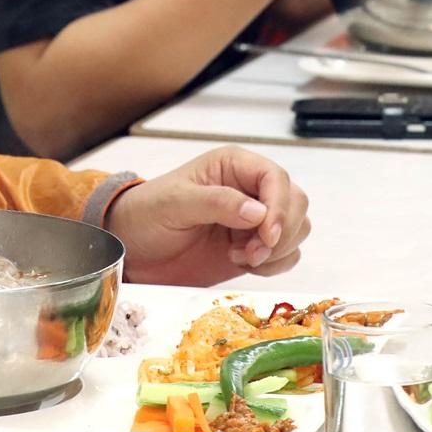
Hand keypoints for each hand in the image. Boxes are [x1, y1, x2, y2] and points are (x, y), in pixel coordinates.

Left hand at [104, 146, 310, 284]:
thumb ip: (216, 202)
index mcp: (233, 166)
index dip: (279, 206)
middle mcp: (250, 189)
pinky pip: (286, 255)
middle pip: (296, 202)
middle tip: (252, 252)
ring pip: (297, 229)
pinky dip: (274, 265)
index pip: (276, 177)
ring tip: (240, 257)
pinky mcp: (254, 247)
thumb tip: (258, 212)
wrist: (133, 248)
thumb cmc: (147, 214)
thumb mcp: (174, 203)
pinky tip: (243, 264)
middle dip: (281, 231)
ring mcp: (254, 220)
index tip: (267, 234)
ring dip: (277, 250)